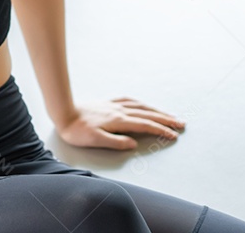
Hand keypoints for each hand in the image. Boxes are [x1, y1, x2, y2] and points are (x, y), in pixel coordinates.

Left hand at [55, 98, 186, 149]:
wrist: (63, 112)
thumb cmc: (77, 130)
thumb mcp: (95, 140)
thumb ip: (116, 142)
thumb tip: (134, 143)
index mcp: (118, 121)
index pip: (145, 126)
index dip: (161, 130)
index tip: (174, 135)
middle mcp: (119, 111)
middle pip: (148, 114)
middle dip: (166, 119)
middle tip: (181, 124)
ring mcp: (114, 105)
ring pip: (141, 106)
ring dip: (156, 110)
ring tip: (168, 115)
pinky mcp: (108, 103)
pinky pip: (129, 100)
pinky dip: (141, 103)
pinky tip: (143, 104)